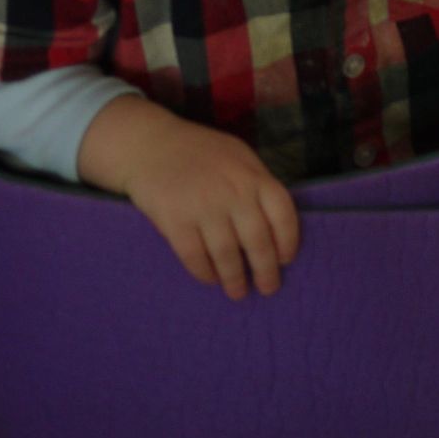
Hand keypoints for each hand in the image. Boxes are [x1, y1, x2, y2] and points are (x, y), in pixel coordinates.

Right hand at [80, 97, 300, 298]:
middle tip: (268, 288)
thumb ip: (256, 185)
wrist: (150, 145)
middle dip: (265, 271)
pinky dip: (205, 273)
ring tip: (238, 292)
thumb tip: (274, 226)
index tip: (285, 260)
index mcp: (254, 176)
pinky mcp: (175, 221)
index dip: (288, 241)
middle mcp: (234, 193)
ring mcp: (204, 207)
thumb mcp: (238, 157)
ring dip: (235, 279)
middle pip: (258, 242)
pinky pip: (195, 258)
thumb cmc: (200, 152)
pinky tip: (210, 279)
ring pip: (227, 255)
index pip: (283, 215)